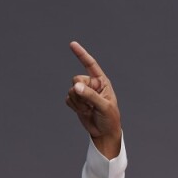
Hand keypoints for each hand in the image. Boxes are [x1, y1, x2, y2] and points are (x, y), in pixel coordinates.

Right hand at [65, 40, 121, 156]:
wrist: (104, 133)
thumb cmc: (109, 119)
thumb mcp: (103, 106)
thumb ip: (90, 96)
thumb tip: (75, 86)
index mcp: (101, 82)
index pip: (90, 64)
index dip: (81, 54)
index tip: (72, 44)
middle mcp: (91, 85)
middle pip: (76, 78)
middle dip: (81, 92)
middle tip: (90, 104)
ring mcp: (83, 93)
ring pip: (71, 90)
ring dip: (78, 102)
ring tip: (89, 110)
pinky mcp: (76, 102)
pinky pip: (68, 99)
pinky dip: (74, 107)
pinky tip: (84, 112)